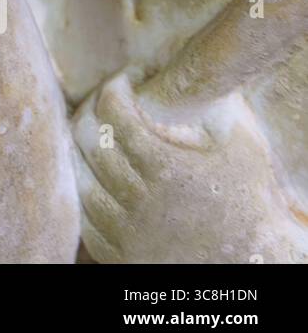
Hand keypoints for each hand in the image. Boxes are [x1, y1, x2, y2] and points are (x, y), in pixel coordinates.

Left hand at [73, 72, 306, 262]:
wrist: (254, 264)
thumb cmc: (251, 202)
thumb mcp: (241, 148)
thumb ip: (217, 107)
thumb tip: (200, 68)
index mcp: (167, 169)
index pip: (116, 114)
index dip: (115, 87)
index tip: (125, 77)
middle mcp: (140, 200)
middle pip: (90, 142)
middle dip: (91, 109)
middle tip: (102, 99)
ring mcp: (127, 231)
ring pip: (81, 180)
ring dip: (79, 150)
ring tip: (90, 131)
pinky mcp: (121, 256)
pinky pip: (85, 219)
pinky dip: (82, 192)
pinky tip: (90, 173)